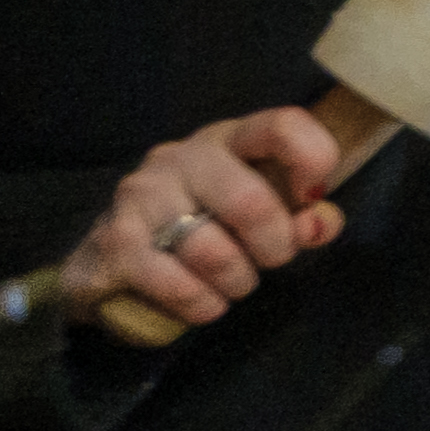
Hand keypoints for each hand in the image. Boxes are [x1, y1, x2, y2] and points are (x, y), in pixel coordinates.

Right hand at [62, 107, 354, 330]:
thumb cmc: (205, 229)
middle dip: (273, 247)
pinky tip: (203, 301)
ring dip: (236, 281)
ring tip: (232, 282)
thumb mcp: (262, 216)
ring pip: (212, 251)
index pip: (282, 126)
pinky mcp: (115, 241)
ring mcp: (141, 196)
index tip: (312, 196)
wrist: (112, 260)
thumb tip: (317, 224)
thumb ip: (303, 217)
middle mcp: (180, 158)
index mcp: (226, 141)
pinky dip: (202, 304)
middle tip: (271, 260)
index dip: (313, 160)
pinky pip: (178, 285)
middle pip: (249, 201)